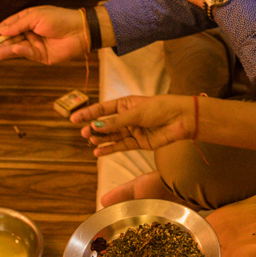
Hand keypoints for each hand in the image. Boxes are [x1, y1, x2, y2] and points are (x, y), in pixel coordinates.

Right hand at [0, 6, 87, 63]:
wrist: (79, 31)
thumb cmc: (59, 18)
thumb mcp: (35, 16)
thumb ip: (18, 25)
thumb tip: (1, 30)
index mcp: (27, 19)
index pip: (8, 26)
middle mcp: (29, 32)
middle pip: (10, 39)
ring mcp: (35, 44)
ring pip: (16, 48)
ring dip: (5, 50)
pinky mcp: (41, 55)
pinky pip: (26, 54)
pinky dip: (19, 52)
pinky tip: (12, 50)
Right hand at [71, 95, 192, 155]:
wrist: (181, 120)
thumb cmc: (160, 109)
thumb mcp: (136, 113)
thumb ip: (116, 122)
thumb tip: (96, 125)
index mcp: (125, 104)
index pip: (102, 109)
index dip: (88, 113)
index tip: (74, 119)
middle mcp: (127, 117)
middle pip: (105, 124)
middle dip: (94, 129)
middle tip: (84, 134)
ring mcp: (132, 130)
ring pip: (112, 136)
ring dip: (101, 139)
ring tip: (91, 142)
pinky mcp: (139, 143)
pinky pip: (120, 146)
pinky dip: (109, 149)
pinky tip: (98, 152)